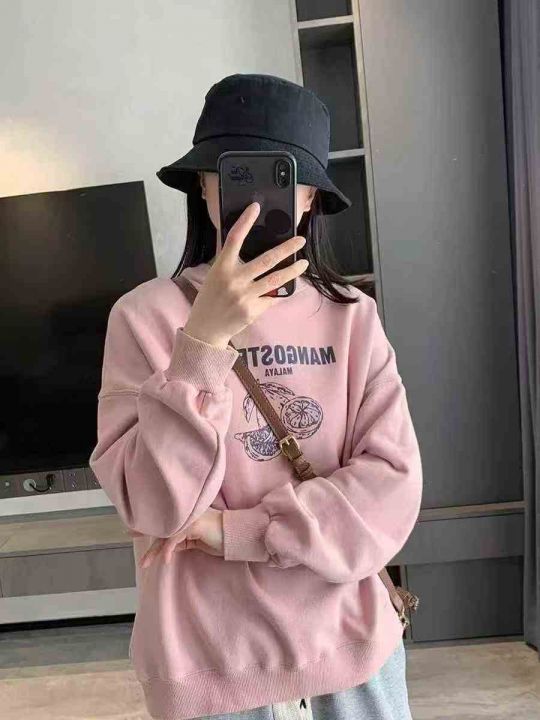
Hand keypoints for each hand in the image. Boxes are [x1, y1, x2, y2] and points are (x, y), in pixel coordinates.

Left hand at [126, 507, 224, 567]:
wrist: (236, 536)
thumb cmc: (219, 539)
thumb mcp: (197, 542)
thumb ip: (182, 542)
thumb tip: (167, 548)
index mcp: (187, 518)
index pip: (165, 522)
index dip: (150, 525)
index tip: (134, 528)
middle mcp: (186, 515)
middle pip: (162, 526)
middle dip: (144, 531)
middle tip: (128, 533)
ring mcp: (189, 519)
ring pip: (165, 534)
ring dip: (154, 551)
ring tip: (145, 564)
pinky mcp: (193, 525)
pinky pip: (175, 540)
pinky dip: (169, 550)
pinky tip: (166, 561)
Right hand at [183, 201, 308, 347]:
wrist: (205, 329)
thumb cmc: (211, 299)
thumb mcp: (215, 276)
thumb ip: (230, 262)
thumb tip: (250, 245)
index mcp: (221, 267)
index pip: (234, 239)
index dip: (245, 221)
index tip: (256, 207)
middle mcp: (233, 280)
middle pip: (266, 260)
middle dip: (287, 249)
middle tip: (300, 240)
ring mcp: (244, 296)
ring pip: (276, 280)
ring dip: (293, 270)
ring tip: (303, 263)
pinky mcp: (252, 310)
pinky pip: (271, 299)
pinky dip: (277, 294)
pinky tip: (282, 290)